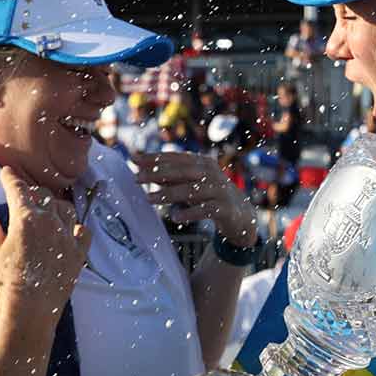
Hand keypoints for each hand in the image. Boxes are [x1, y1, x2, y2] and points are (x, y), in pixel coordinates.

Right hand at [0, 166, 91, 321]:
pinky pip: (82, 229)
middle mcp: (50, 222)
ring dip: (54, 206)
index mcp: (25, 218)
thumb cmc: (6, 280)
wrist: (30, 310)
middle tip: (23, 198)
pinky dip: (74, 226)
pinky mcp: (79, 252)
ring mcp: (67, 237)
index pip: (17, 188)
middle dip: (31, 192)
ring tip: (44, 212)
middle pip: (43, 194)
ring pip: (64, 208)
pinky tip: (65, 230)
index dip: (10, 177)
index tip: (6, 172)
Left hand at [132, 151, 256, 247]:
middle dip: (158, 173)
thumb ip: (172, 179)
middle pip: (182, 171)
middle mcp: (212, 174)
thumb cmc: (211, 197)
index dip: (155, 158)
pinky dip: (190, 213)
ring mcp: (219, 190)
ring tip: (149, 198)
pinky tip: (175, 217)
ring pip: (191, 190)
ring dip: (168, 194)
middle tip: (137, 178)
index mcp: (203, 163)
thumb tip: (145, 171)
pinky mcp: (225, 208)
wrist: (241, 215)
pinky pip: (205, 210)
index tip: (135, 159)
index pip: (176, 158)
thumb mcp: (191, 185)